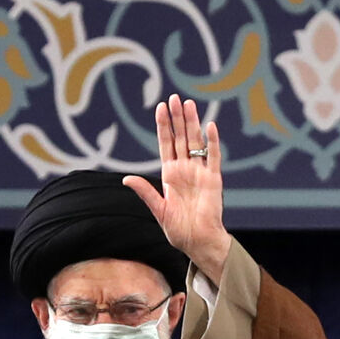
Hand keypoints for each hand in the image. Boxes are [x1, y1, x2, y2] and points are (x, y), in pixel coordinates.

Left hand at [128, 94, 230, 284]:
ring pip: (195, 142)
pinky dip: (212, 142)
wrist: (198, 241)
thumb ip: (145, 192)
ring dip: (192, 123)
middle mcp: (185, 170)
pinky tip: (209, 126)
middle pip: (181, 138)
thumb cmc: (178, 229)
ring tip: (188, 104)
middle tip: (174, 97)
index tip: (160, 108)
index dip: (164, 126)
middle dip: (177, 118)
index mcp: (170, 175)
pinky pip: (213, 157)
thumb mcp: (158, 210)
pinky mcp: (213, 179)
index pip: (166, 144)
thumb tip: (126, 178)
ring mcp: (200, 172)